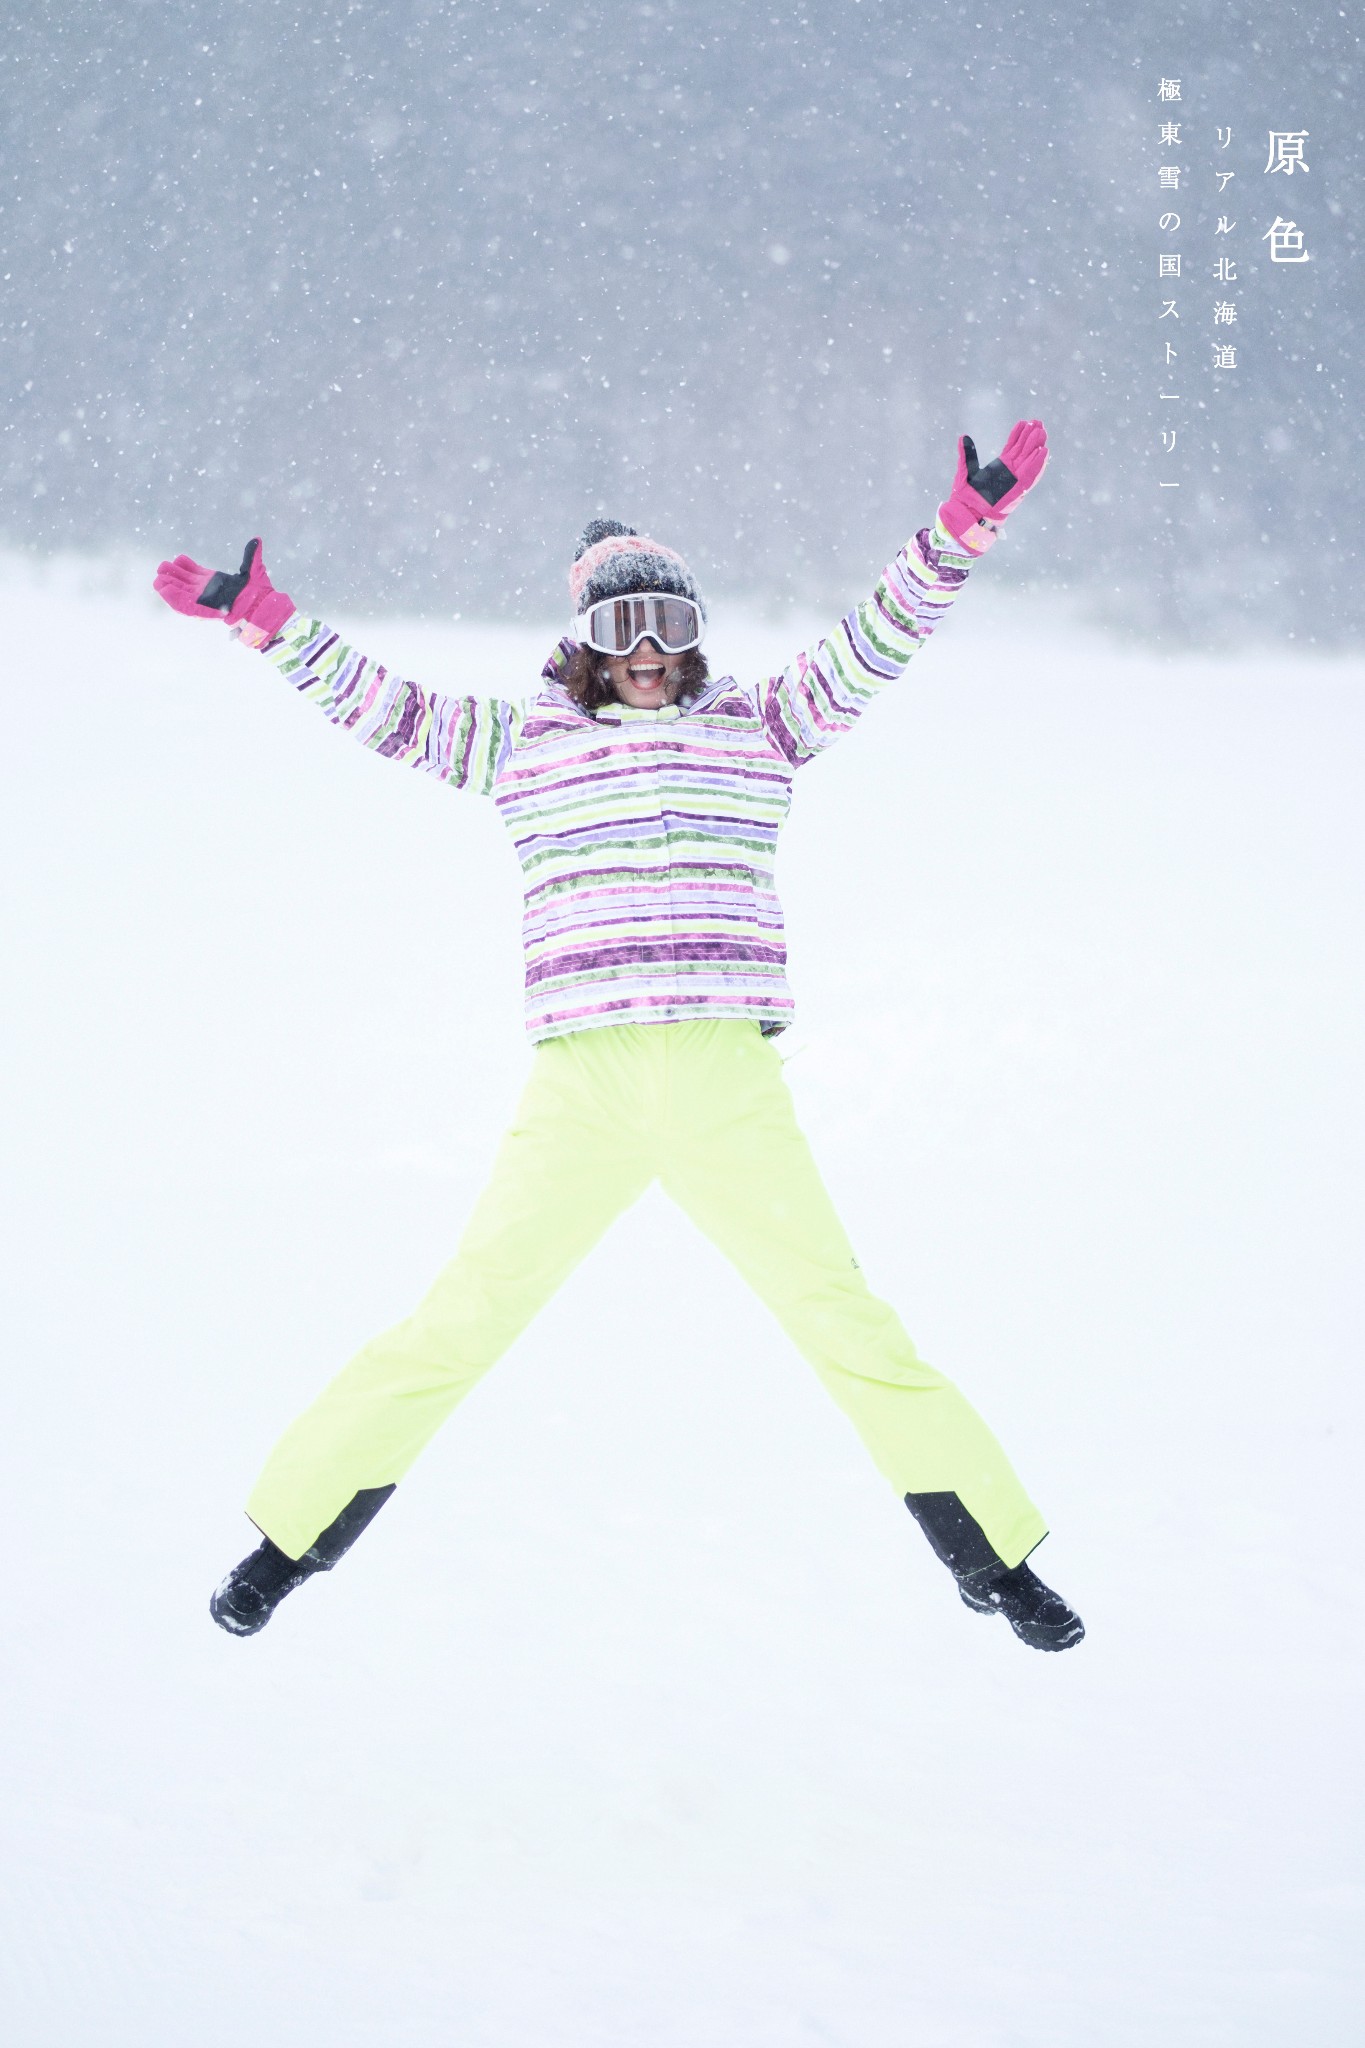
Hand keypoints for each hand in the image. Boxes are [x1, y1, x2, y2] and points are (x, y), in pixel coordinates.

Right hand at [153, 538, 294, 638]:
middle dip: (171, 575)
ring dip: (168, 586)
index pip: (194, 572)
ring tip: (158, 579)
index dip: (184, 565)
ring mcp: (203, 600)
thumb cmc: (257, 591)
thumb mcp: (253, 569)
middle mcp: (206, 591)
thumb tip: (257, 539)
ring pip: (180, 593)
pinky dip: (173, 597)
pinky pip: (183, 605)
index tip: (178, 559)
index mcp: (214, 582)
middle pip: (183, 582)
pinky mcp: (201, 609)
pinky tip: (164, 589)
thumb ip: (251, 554)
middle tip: (161, 568)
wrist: (260, 605)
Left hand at [938, 419, 1048, 543]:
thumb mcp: (967, 470)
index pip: (1012, 447)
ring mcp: (1014, 481)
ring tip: (1042, 432)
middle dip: (1031, 437)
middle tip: (1038, 422)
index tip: (1024, 422)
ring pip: (1029, 460)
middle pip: (1023, 451)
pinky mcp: (1016, 490)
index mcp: (1000, 467)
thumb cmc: (966, 496)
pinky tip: (1043, 452)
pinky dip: (1037, 464)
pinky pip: (1030, 476)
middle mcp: (1009, 473)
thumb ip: (968, 453)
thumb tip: (964, 437)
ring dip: (1036, 447)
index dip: (1018, 434)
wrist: (966, 513)